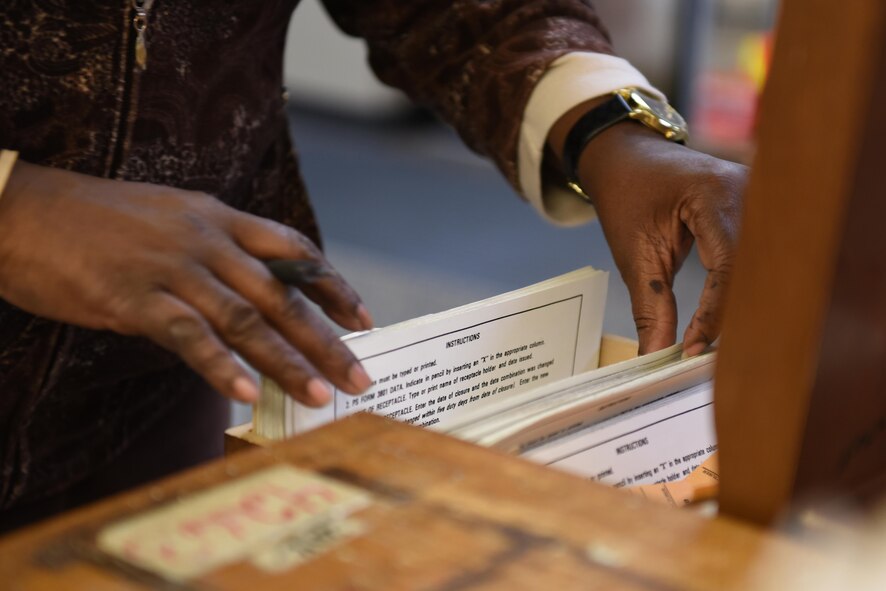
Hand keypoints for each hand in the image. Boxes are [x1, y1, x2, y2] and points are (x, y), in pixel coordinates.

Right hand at [0, 161, 373, 404]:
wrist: (20, 210)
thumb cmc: (96, 220)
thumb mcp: (169, 220)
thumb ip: (213, 253)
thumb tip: (248, 298)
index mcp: (218, 218)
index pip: (294, 250)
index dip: (333, 285)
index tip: (363, 318)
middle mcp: (206, 241)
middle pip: (282, 294)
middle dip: (326, 339)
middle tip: (358, 375)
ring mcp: (172, 269)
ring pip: (246, 319)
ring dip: (287, 361)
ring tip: (318, 395)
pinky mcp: (134, 297)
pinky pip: (188, 337)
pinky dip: (220, 367)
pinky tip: (246, 394)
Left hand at [550, 102, 745, 355]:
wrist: (628, 157)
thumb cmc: (627, 195)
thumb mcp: (633, 252)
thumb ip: (649, 306)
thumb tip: (657, 356)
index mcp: (714, 194)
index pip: (727, 265)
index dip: (714, 313)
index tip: (694, 349)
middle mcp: (748, 191)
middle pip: (755, 268)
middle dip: (735, 315)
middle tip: (714, 358)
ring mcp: (760, 197)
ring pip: (762, 267)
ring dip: (743, 306)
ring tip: (722, 346)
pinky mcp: (759, 210)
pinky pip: (758, 258)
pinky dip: (744, 291)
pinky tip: (731, 320)